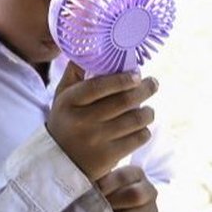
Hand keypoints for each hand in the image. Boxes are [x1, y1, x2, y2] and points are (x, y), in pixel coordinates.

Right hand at [46, 62, 157, 182]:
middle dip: (145, 89)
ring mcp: (96, 140)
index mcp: (69, 102)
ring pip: (135, 119)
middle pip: (123, 101)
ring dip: (148, 112)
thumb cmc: (66, 122)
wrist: (58, 163)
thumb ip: (75, 73)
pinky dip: (144, 130)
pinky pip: (137, 138)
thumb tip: (90, 47)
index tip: (137, 74)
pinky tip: (141, 127)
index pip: (100, 86)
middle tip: (153, 83)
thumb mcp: (63, 97)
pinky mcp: (109, 157)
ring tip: (148, 109)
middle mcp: (82, 121)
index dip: (122, 79)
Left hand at [97, 165, 157, 211]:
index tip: (93, 192)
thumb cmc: (101, 198)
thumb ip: (95, 181)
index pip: (123, 176)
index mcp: (135, 174)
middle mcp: (149, 191)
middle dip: (111, 204)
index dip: (106, 185)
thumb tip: (84, 185)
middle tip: (94, 210)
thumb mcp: (99, 186)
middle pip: (135, 195)